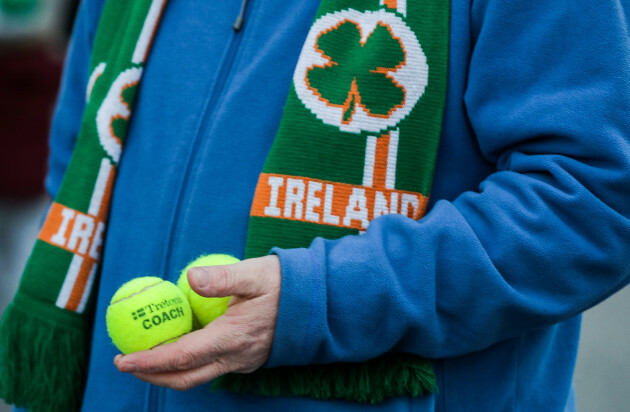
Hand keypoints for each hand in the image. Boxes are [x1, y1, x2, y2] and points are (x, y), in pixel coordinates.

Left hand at [113, 255, 280, 390]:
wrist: (319, 302)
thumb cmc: (286, 284)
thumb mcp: (256, 273)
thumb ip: (223, 277)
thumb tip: (189, 278)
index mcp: (234, 337)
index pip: (183, 357)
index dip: (149, 360)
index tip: (122, 358)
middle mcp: (237, 356)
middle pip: (185, 378)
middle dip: (151, 374)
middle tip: (125, 361)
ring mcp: (244, 361)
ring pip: (198, 376)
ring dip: (168, 372)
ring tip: (146, 355)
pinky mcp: (248, 358)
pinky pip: (212, 367)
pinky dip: (188, 363)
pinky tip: (179, 345)